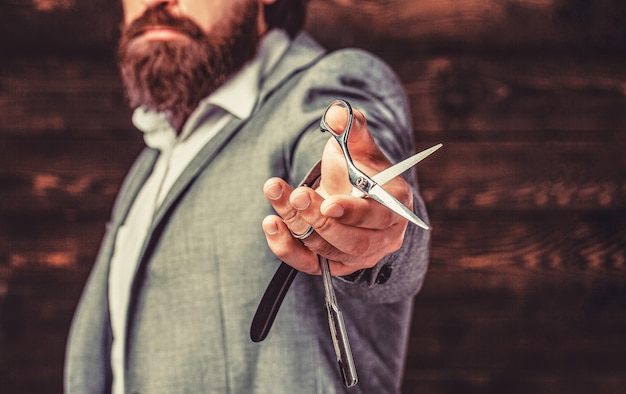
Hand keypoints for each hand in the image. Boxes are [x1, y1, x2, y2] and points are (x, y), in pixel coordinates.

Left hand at [262, 103, 412, 275]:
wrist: (350, 193)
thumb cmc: (359, 169)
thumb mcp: (358, 145)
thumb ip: (351, 127)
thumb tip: (337, 113)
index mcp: (395, 206)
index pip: (379, 216)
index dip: (353, 212)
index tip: (328, 203)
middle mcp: (381, 238)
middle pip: (351, 240)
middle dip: (319, 219)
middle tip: (296, 195)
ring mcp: (357, 257)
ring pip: (327, 251)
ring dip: (298, 224)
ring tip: (277, 194)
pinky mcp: (332, 265)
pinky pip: (308, 264)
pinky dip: (285, 247)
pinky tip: (271, 223)